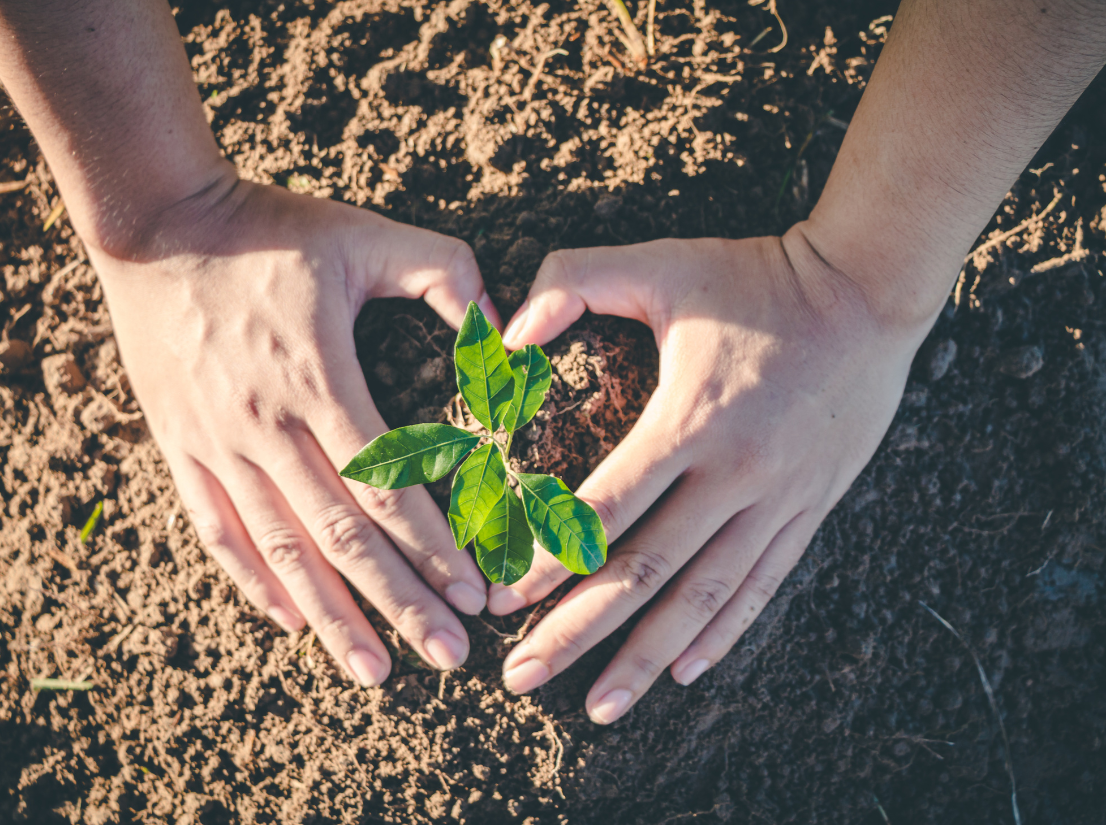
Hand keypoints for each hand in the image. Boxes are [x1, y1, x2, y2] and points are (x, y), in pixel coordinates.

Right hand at [91, 174, 501, 685]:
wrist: (159, 224)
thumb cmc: (274, 229)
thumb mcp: (368, 235)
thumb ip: (446, 275)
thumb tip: (503, 334)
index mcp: (320, 379)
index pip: (387, 487)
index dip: (435, 547)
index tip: (476, 593)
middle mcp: (266, 425)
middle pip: (341, 536)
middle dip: (400, 602)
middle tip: (449, 655)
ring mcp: (217, 443)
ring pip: (280, 549)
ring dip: (331, 615)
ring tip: (375, 671)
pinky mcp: (181, 447)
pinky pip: (216, 530)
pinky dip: (253, 582)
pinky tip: (290, 623)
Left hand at [490, 225, 936, 722]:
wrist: (869, 292)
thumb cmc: (755, 277)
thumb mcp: (662, 263)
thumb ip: (573, 282)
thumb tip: (507, 334)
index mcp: (693, 418)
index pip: (609, 507)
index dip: (552, 558)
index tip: (505, 602)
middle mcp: (738, 473)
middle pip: (648, 571)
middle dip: (579, 631)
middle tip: (522, 678)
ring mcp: (780, 499)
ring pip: (705, 597)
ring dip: (648, 657)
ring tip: (599, 706)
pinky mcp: (809, 508)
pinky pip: (760, 586)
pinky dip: (720, 633)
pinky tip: (683, 670)